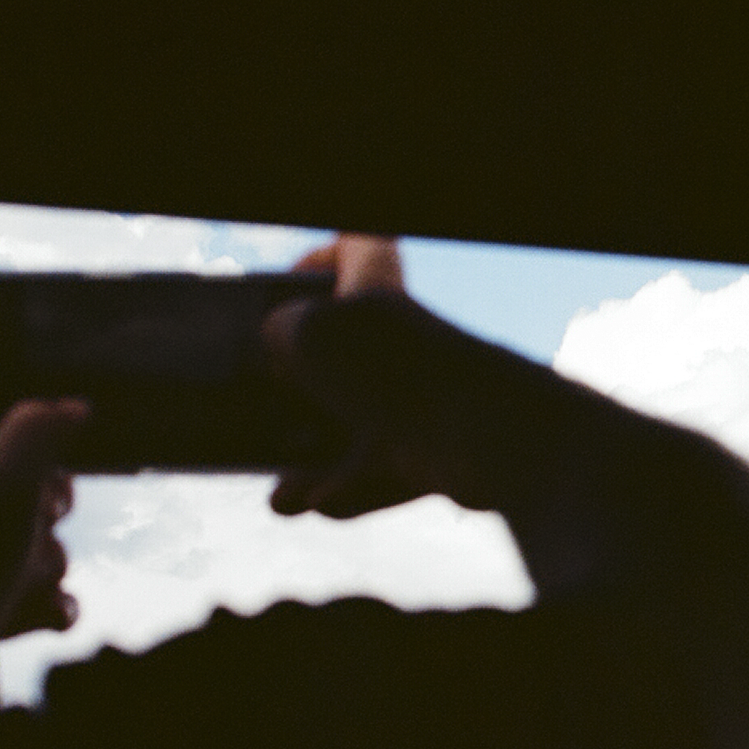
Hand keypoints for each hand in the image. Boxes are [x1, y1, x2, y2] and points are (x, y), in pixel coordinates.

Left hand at [0, 396, 90, 714]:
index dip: (49, 485)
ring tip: (10, 598)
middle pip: (41, 516)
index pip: (22, 465)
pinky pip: (49, 609)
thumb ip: (37, 436)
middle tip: (19, 555)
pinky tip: (42, 621)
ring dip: (46, 580)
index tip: (46, 504)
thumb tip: (79, 406)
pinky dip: (53, 612)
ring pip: (48, 564)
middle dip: (45, 538)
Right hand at [267, 234, 439, 518]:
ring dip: (310, 455)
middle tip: (262, 396)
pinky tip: (313, 502)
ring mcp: (417, 398)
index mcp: (377, 289)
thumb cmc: (395, 370)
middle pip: (343, 347)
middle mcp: (399, 340)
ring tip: (279, 488)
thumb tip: (281, 363)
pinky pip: (373, 475)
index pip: (358, 246)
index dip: (322, 258)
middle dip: (295, 380)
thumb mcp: (307, 333)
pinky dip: (343, 493)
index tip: (290, 284)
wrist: (485, 440)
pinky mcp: (431, 451)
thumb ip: (279, 334)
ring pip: (351, 423)